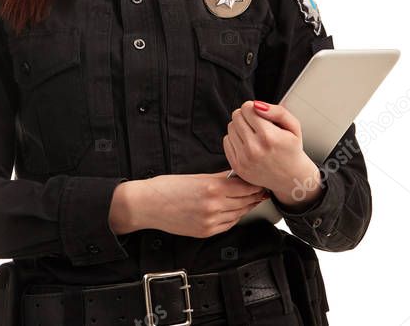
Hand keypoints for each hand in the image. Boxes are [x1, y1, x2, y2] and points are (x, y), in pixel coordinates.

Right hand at [112, 172, 269, 237]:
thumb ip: (218, 178)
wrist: (147, 206)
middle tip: (262, 188)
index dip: (255, 183)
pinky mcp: (206, 232)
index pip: (245, 186)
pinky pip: (228, 224)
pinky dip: (235, 216)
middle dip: (255, 194)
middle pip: (245, 200)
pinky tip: (236, 210)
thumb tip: (235, 176)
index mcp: (212, 188)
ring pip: (239, 214)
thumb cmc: (166, 188)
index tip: (260, 179)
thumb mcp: (195, 176)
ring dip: (247, 206)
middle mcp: (214, 206)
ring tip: (253, 199)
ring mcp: (210, 222)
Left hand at [223, 100, 316, 196]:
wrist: (291, 178)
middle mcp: (255, 148)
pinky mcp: (237, 166)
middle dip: (246, 116)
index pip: (247, 108)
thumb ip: (278, 111)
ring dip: (240, 127)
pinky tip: (248, 144)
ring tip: (254, 135)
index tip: (260, 115)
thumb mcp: (293, 127)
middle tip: (257, 124)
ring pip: (230, 127)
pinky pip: (226, 141)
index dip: (253, 108)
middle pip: (236, 116)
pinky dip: (235, 140)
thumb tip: (257, 105)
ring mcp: (244, 159)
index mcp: (269, 137)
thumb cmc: (291, 150)